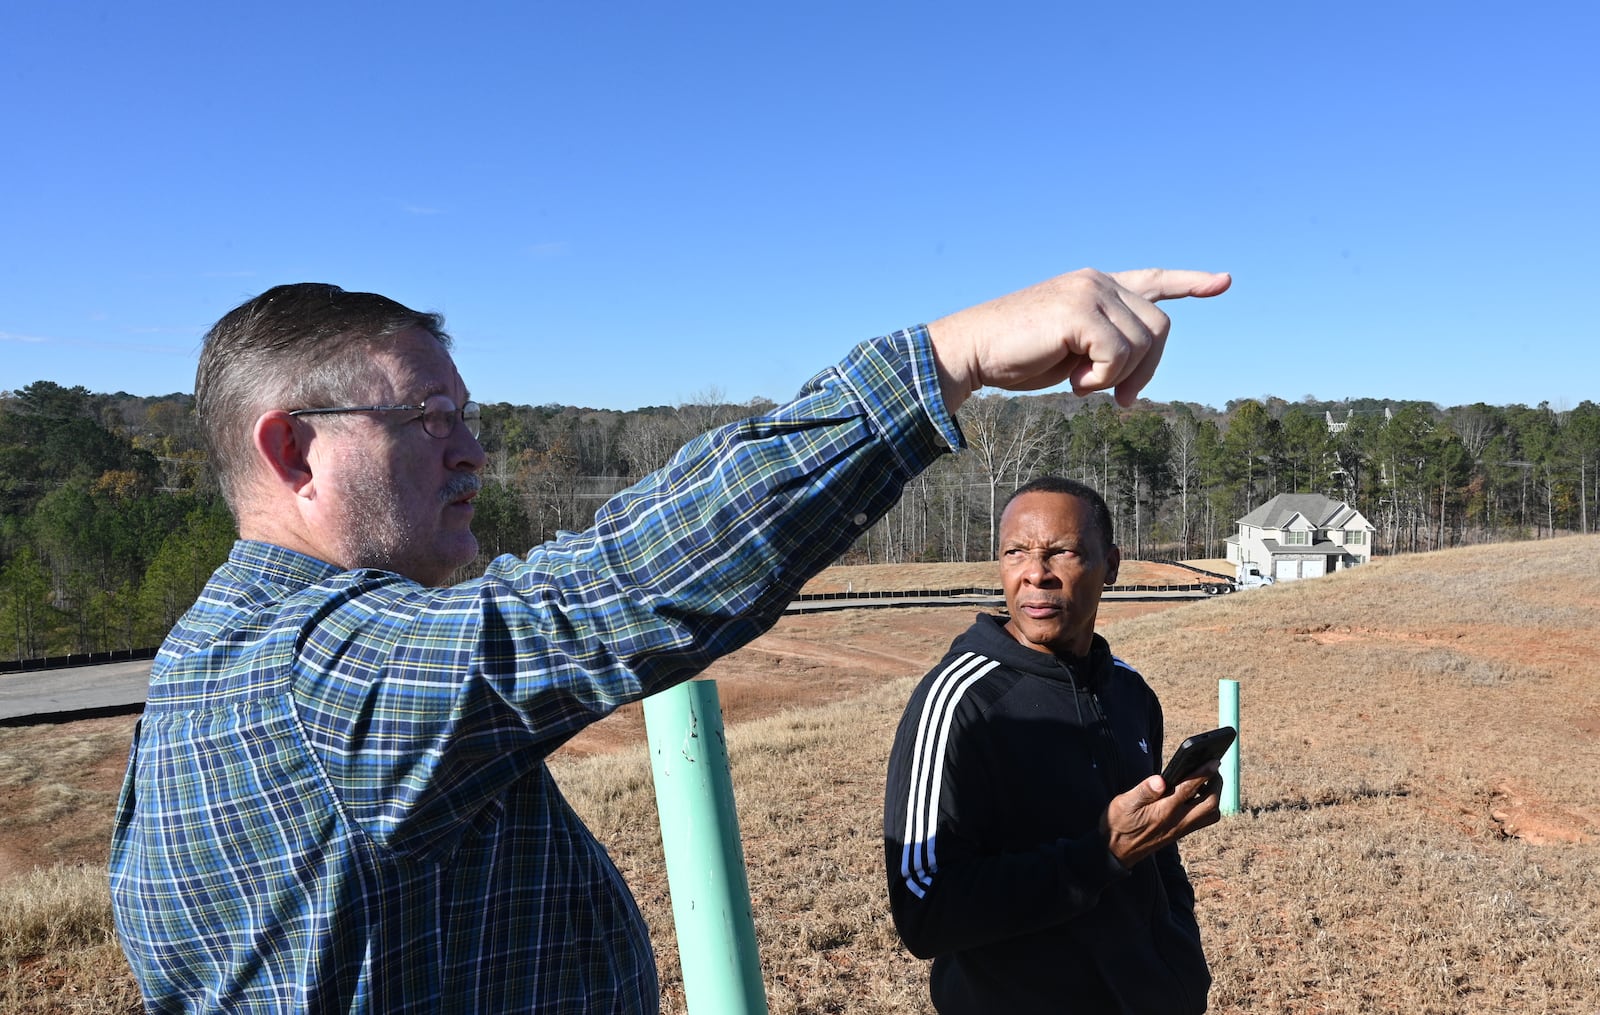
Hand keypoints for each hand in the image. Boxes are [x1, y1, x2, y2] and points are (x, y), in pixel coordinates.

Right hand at [927, 268, 1230, 412]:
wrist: (972, 351)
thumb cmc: (1014, 356)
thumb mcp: (1070, 349)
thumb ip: (1103, 346)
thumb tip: (1134, 376)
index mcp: (1094, 287)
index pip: (1152, 280)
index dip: (1189, 283)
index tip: (1223, 282)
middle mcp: (1097, 281)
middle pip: (1159, 328)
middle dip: (1145, 370)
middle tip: (1117, 399)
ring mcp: (1089, 292)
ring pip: (1143, 343)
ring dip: (1118, 377)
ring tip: (1081, 384)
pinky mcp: (1079, 311)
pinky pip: (1119, 355)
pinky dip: (1102, 379)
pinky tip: (1074, 382)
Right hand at [1101, 764, 1222, 868]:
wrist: (1117, 851)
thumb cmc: (1119, 823)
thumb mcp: (1124, 803)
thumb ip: (1144, 791)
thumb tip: (1160, 779)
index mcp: (1164, 811)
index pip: (1189, 788)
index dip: (1203, 772)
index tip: (1213, 760)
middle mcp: (1178, 821)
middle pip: (1210, 803)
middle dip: (1216, 784)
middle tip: (1212, 768)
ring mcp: (1181, 828)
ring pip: (1211, 814)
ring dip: (1215, 796)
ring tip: (1206, 781)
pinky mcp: (1180, 833)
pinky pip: (1203, 819)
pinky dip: (1207, 805)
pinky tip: (1196, 795)